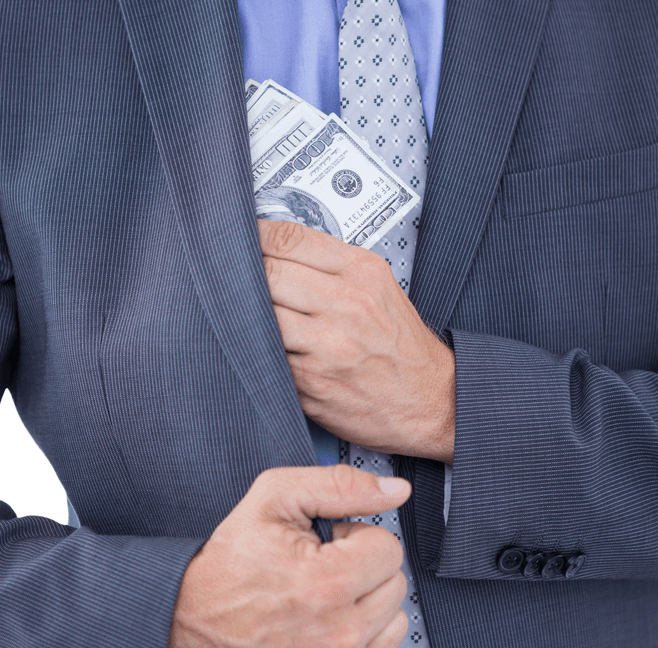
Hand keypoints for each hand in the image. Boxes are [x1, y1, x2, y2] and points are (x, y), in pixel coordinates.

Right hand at [164, 465, 410, 647]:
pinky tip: (327, 627)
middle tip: (321, 570)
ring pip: (396, 621)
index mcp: (328, 584)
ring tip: (325, 599)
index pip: (389, 548)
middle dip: (364, 570)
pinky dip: (363, 640)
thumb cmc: (234, 557)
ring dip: (368, 605)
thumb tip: (398, 490)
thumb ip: (341, 485)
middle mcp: (340, 635)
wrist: (194, 618)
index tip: (325, 545)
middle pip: (396, 584)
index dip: (355, 537)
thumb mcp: (276, 498)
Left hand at [258, 219, 455, 462]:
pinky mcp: (309, 383)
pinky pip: (264, 356)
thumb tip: (275, 251)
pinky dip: (252, 348)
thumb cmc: (401, 346)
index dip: (253, 235)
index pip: (290, 239)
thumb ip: (332, 266)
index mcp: (361, 273)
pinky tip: (251, 344)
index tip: (238, 238)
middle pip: (267, 273)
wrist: (431, 402)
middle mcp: (345, 306)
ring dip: (240, 313)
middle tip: (226, 274)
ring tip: (236, 311)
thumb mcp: (379, 287)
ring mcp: (326, 347)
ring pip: (259, 316)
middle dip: (239, 273)